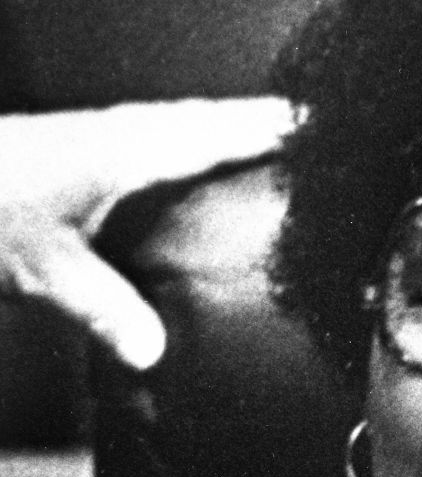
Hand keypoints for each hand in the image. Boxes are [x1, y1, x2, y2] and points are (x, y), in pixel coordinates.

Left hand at [0, 98, 292, 368]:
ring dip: (220, 145)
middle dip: (259, 130)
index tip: (323, 127)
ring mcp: (96, 146)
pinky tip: (185, 200)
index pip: (219, 129)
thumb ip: (104, 306)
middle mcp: (117, 136)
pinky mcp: (76, 166)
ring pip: (177, 138)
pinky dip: (181, 169)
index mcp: (125, 146)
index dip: (273, 128)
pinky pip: (150, 160)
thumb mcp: (43, 266)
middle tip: (314, 143)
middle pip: (206, 125)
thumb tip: (153, 350)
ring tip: (267, 163)